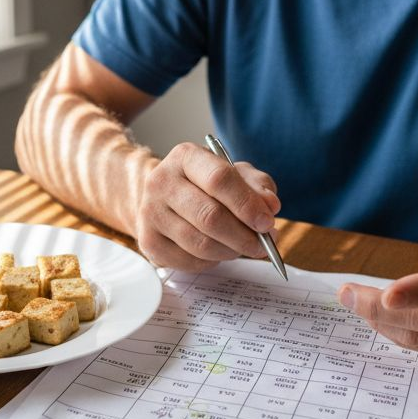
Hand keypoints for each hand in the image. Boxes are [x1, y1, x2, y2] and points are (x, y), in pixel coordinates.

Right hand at [136, 142, 280, 271]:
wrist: (165, 197)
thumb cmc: (206, 185)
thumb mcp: (236, 175)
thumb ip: (258, 186)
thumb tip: (270, 206)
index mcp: (185, 156)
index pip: (219, 179)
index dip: (247, 204)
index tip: (267, 222)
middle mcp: (161, 181)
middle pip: (210, 216)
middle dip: (243, 236)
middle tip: (262, 244)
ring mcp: (150, 213)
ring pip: (201, 244)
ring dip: (231, 251)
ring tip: (243, 247)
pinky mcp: (148, 241)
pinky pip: (189, 261)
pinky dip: (212, 262)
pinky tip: (218, 251)